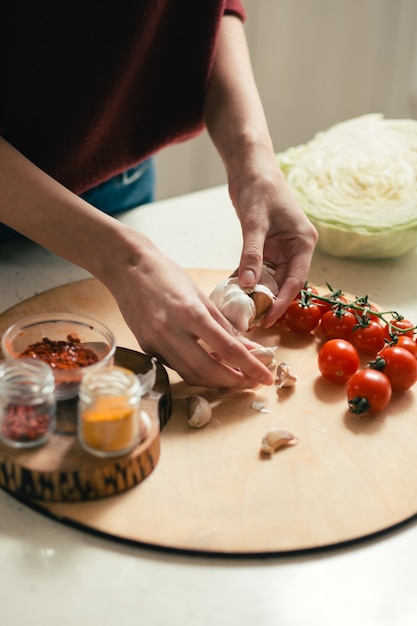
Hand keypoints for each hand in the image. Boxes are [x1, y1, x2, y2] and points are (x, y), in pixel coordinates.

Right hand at [108, 244, 273, 388]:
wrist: (128, 268)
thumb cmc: (167, 275)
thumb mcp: (200, 295)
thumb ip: (223, 325)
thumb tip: (248, 349)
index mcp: (191, 312)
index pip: (228, 348)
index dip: (250, 367)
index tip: (266, 378)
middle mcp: (172, 331)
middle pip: (209, 371)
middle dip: (235, 382)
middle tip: (252, 383)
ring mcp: (156, 342)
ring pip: (191, 375)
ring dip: (216, 383)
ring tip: (236, 380)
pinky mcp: (146, 348)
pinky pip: (176, 367)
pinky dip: (196, 373)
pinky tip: (211, 369)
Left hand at [229, 148, 317, 325]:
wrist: (250, 166)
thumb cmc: (260, 188)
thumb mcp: (255, 223)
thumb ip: (252, 254)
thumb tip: (247, 284)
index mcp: (303, 242)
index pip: (295, 280)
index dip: (281, 302)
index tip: (267, 319)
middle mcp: (295, 248)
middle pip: (284, 282)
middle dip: (268, 301)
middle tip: (251, 320)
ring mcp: (281, 247)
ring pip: (270, 277)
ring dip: (256, 291)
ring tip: (241, 309)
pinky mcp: (267, 245)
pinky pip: (258, 268)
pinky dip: (247, 277)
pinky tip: (233, 289)